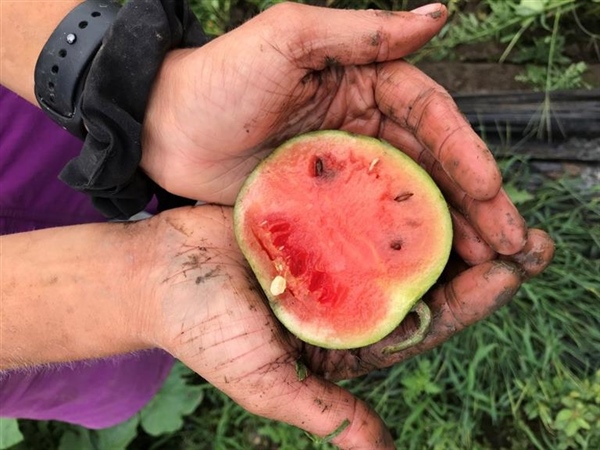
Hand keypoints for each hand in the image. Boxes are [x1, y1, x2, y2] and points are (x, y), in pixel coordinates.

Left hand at [141, 2, 526, 260]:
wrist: (164, 131)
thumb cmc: (220, 77)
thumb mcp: (288, 38)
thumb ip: (361, 32)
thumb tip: (440, 14)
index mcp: (365, 84)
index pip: (430, 116)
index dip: (465, 152)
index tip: (491, 191)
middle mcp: (363, 128)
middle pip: (432, 167)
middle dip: (473, 204)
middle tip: (507, 245)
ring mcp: (345, 174)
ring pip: (409, 203)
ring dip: (448, 234)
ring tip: (483, 268)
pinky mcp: (323, 210)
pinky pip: (369, 230)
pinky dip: (399, 250)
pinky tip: (424, 276)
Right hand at [142, 205, 553, 448]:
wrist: (154, 271)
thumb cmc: (201, 330)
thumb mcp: (262, 380)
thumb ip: (321, 409)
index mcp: (345, 339)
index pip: (423, 323)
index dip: (471, 302)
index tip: (511, 272)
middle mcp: (347, 295)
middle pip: (425, 278)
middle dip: (478, 258)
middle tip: (527, 235)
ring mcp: (333, 252)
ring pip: (401, 236)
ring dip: (448, 219)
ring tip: (491, 194)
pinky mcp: (314, 216)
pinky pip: (362, 200)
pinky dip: (395, 186)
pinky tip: (425, 168)